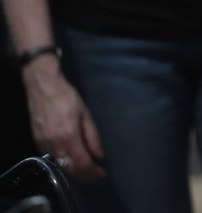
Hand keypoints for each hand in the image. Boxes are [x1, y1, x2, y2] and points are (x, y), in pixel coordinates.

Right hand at [23, 61, 105, 180]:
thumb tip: (100, 155)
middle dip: (84, 175)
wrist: (44, 88)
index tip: (102, 173)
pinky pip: (52, 158)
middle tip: (96, 174)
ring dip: (74, 170)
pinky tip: (72, 159)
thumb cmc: (68, 97)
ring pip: (60, 165)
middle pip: (70, 169)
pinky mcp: (37, 142)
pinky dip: (63, 162)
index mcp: (69, 136)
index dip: (93, 172)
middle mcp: (54, 144)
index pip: (82, 163)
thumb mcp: (85, 114)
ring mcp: (44, 144)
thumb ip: (93, 137)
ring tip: (87, 169)